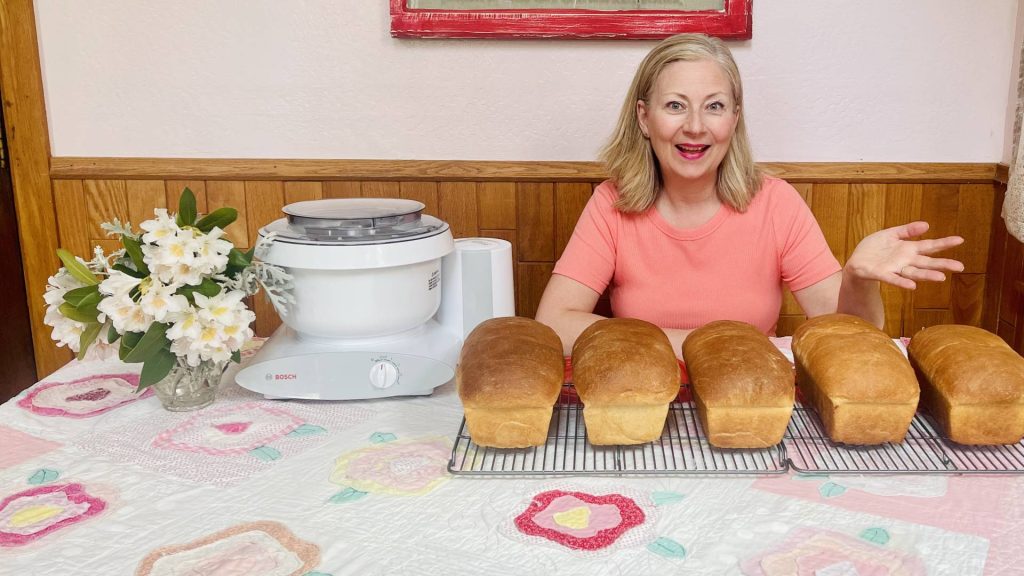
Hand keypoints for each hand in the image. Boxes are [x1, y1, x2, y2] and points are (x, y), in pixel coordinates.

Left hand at [846, 221, 963, 289]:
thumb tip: (927, 225)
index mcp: (909, 249)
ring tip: (941, 277)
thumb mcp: (890, 234)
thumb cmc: (874, 248)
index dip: (944, 243)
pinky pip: (894, 279)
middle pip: (927, 262)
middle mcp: (906, 260)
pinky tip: (912, 286)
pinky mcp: (882, 274)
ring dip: (927, 275)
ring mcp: (895, 269)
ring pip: (914, 272)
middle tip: (960, 267)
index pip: (930, 246)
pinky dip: (902, 282)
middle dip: (943, 264)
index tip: (960, 240)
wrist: (856, 260)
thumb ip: (907, 230)